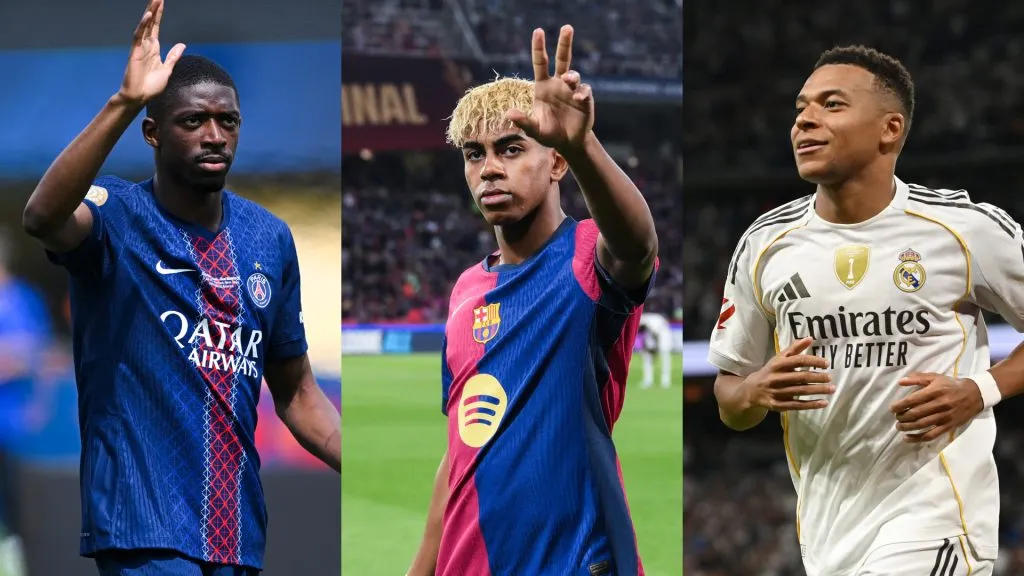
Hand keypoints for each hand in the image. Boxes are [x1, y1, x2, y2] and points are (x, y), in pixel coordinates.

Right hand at [118, 0, 185, 105]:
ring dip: (150, 13)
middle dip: (154, 9)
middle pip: (151, 23)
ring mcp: (140, 48)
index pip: (156, 27)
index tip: (161, 1)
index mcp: (154, 49)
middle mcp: (146, 45)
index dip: (159, 14)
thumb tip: (182, 44)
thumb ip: (173, 56)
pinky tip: (148, 15)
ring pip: (145, 26)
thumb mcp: (167, 69)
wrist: (140, 98)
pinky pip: (139, 36)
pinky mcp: (135, 52)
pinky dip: (143, 25)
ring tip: (154, 0)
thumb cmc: (151, 86)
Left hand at [505, 25, 593, 154]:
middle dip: (564, 42)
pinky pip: (584, 91)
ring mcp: (572, 90)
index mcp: (543, 86)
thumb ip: (523, 122)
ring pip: (573, 75)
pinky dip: (581, 93)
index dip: (539, 47)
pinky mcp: (585, 100)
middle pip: (562, 58)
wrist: (568, 143)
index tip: (538, 31)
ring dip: (571, 75)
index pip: (540, 62)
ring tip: (567, 79)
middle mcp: (558, 84)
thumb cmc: (549, 134)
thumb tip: (509, 113)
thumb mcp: (534, 130)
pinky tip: (578, 98)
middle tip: (567, 27)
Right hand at [741, 337, 833, 411]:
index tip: (826, 363)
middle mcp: (776, 378)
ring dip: (818, 390)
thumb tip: (810, 338)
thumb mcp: (779, 359)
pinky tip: (824, 403)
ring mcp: (777, 392)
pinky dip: (812, 404)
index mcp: (777, 365)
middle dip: (818, 377)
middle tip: (830, 377)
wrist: (751, 390)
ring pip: (801, 391)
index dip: (813, 361)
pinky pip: (798, 405)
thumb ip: (794, 349)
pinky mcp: (779, 405)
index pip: (798, 361)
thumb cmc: (770, 372)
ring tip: (832, 389)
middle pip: (801, 377)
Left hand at [890, 372, 982, 442]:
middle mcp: (939, 405)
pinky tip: (907, 438)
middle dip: (902, 417)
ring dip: (907, 427)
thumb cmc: (951, 384)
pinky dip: (917, 438)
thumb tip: (900, 382)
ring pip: (922, 425)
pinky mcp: (948, 426)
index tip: (892, 408)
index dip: (900, 405)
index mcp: (935, 391)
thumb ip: (917, 379)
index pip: (913, 400)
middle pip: (916, 414)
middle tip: (896, 417)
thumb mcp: (935, 377)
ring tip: (899, 427)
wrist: (975, 394)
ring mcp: (944, 417)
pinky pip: (931, 435)